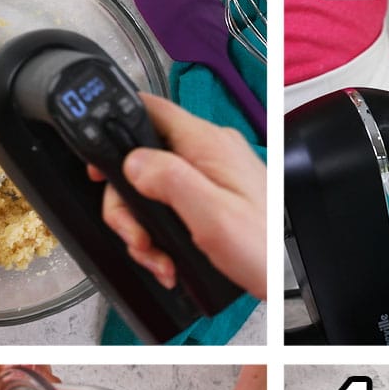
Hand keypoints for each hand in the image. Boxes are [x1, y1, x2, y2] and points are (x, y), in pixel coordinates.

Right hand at [89, 94, 265, 299]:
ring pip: (151, 190)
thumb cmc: (263, 250)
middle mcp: (208, 153)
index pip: (149, 110)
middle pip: (141, 161)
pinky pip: (170, 207)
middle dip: (129, 207)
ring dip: (145, 230)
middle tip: (138, 238)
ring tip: (159, 259)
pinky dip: (161, 236)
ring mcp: (210, 176)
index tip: (101, 168)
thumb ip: (169, 180)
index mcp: (208, 145)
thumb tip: (132, 159)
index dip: (114, 130)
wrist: (288, 279)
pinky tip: (169, 260)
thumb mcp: (212, 216)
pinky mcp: (211, 198)